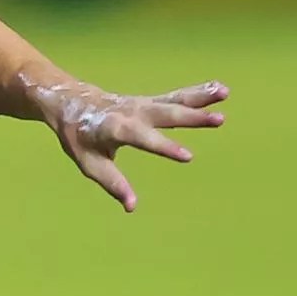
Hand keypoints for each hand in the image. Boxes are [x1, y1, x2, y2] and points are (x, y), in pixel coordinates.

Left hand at [34, 79, 227, 211]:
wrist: (70, 101)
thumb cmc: (78, 136)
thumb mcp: (89, 162)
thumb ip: (112, 182)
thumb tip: (132, 206)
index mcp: (116, 127)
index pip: (144, 139)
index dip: (165, 147)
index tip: (188, 157)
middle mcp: (133, 112)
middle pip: (167, 114)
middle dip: (193, 118)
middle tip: (219, 119)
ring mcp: (143, 104)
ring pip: (175, 100)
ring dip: (202, 97)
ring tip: (225, 93)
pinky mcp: (150, 102)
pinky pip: (177, 97)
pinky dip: (198, 93)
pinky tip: (219, 89)